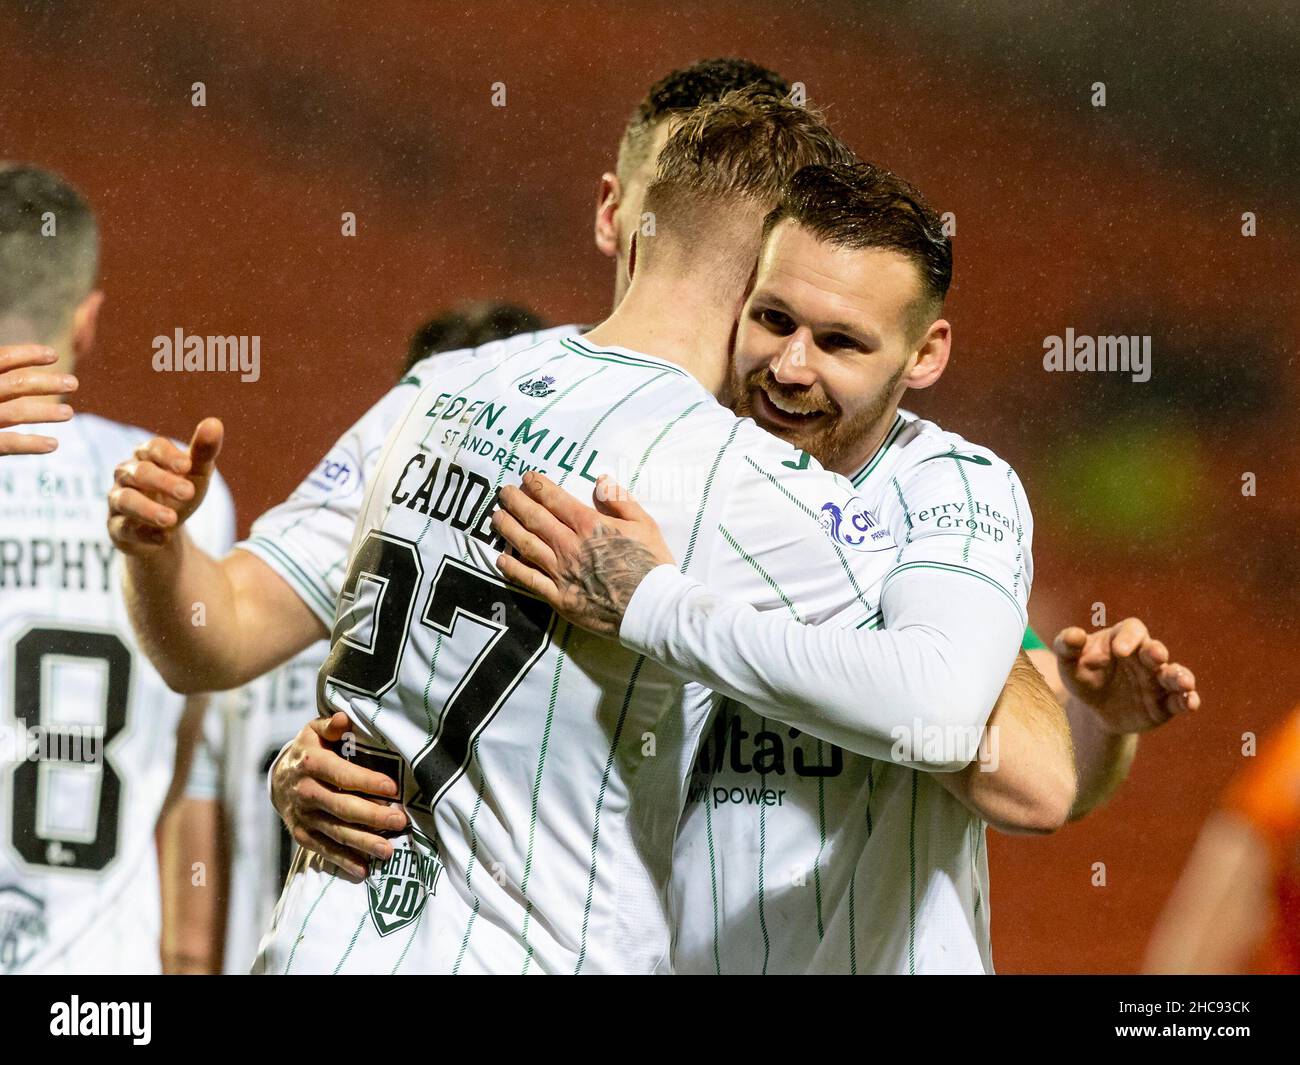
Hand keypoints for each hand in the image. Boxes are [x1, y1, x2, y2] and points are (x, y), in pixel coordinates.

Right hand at [0, 345, 76, 455]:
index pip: (3, 359)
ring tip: (69, 413)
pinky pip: (8, 443)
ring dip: (45, 412)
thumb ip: (2, 379)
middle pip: (16, 385)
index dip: (28, 354)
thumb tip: (12, 369)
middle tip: (74, 383)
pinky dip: (31, 444)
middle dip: (47, 383)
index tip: (53, 355)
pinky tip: (53, 444)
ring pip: (16, 413)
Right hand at [108, 417, 222, 554]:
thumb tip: (214, 422)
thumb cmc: (180, 492)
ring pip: (125, 500)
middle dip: (163, 481)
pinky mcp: (116, 528)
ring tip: (171, 519)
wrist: (164, 529)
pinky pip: (123, 529)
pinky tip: (163, 538)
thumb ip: (204, 451)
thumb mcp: (196, 473)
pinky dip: (143, 534)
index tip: (187, 465)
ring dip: (148, 509)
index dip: (168, 455)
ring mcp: (118, 501)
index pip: (153, 448)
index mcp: (147, 457)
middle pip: (139, 472)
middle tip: (188, 492)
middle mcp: (127, 475)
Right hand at [271, 712, 408, 881]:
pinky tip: (363, 870)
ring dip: (363, 843)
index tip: (392, 788)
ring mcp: (303, 816)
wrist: (278, 778)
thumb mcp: (314, 731)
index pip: (342, 775)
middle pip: (342, 807)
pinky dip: (343, 861)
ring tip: (388, 851)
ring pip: (336, 832)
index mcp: (311, 763)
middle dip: (372, 816)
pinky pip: (324, 849)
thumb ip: (331, 726)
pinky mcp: (302, 834)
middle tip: (400, 821)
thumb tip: (344, 719)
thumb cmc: (309, 750)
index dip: (366, 782)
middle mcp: (305, 792)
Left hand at [491, 471, 675, 637]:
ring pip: (526, 545)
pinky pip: (529, 580)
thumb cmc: (651, 564)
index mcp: (589, 525)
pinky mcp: (558, 597)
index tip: (526, 478)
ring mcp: (561, 572)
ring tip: (496, 517)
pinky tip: (500, 559)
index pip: (555, 499)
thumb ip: (620, 500)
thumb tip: (600, 479)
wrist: (651, 607)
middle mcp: (569, 545)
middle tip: (503, 492)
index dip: (538, 486)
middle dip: (516, 502)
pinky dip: (513, 568)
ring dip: (508, 528)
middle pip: (535, 518)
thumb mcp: (644, 524)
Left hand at [1053, 618, 1199, 735]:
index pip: (1132, 630)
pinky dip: (1188, 700)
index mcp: (1123, 640)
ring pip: (1174, 675)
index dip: (1128, 638)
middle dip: (1156, 653)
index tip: (1118, 651)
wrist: (1093, 709)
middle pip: (1155, 650)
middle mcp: (1145, 658)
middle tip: (1155, 656)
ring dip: (1181, 677)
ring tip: (1183, 683)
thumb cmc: (1083, 676)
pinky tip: (1190, 703)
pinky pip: (1179, 700)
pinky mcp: (1165, 704)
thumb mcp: (1069, 662)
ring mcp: (1157, 681)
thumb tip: (1073, 635)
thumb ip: (1067, 646)